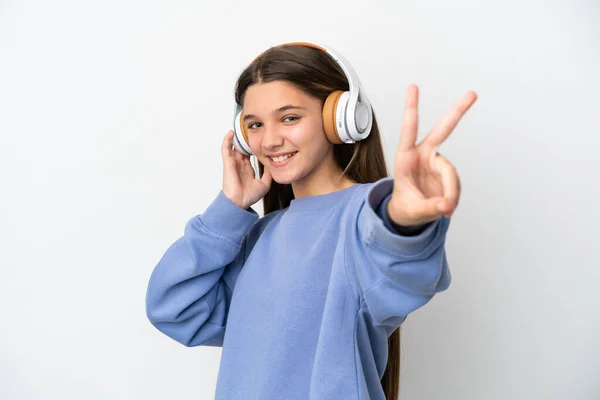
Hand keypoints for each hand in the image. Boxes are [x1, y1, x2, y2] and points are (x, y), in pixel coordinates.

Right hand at [221, 130, 271, 208]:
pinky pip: (226, 149)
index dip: (254, 147)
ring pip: (234, 147)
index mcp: (247, 169)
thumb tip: (274, 164)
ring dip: (237, 138)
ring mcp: (234, 163)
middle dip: (246, 140)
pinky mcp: (228, 162)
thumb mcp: (264, 183)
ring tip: (241, 127)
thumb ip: (268, 174)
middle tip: (251, 130)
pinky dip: (227, 140)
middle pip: (243, 149)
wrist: (239, 202)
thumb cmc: (249, 196)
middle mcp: (240, 165)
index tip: (261, 139)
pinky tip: (231, 133)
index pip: (250, 155)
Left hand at [387, 85, 477, 226]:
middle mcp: (423, 155)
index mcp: (405, 158)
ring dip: (450, 191)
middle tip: (472, 94)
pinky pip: (454, 183)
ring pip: (450, 173)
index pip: (408, 130)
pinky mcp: (446, 172)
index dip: (411, 109)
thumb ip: (428, 208)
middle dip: (458, 112)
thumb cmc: (404, 207)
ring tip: (444, 207)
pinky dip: (453, 195)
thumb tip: (445, 205)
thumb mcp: (411, 211)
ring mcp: (436, 163)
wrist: (409, 214)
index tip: (413, 88)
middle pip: (443, 130)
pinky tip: (446, 205)